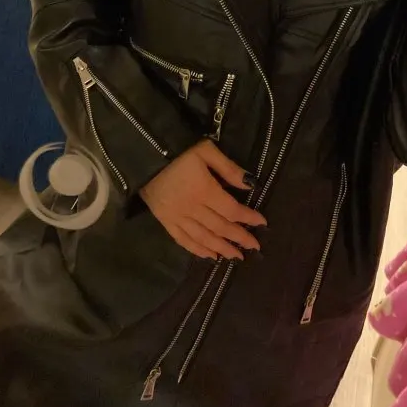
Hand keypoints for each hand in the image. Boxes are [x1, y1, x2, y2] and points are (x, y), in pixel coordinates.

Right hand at [141, 140, 265, 260]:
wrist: (144, 153)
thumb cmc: (179, 149)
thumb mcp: (207, 150)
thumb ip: (228, 169)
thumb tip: (251, 184)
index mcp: (204, 190)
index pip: (231, 210)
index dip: (248, 217)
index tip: (262, 223)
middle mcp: (191, 208)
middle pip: (219, 227)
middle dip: (238, 237)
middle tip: (254, 246)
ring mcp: (176, 217)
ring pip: (202, 238)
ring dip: (221, 248)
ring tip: (236, 256)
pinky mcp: (164, 220)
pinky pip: (182, 239)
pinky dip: (197, 250)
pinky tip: (209, 256)